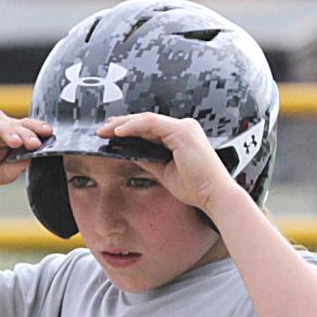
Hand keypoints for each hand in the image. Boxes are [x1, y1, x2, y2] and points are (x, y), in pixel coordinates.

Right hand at [0, 108, 51, 189]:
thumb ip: (14, 169)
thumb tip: (29, 160)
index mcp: (9, 134)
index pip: (26, 129)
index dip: (37, 131)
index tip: (49, 137)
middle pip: (14, 124)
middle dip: (25, 133)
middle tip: (34, 143)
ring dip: (5, 129)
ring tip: (14, 140)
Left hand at [97, 113, 237, 211]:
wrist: (214, 196)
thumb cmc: (195, 188)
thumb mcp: (164, 172)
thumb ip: (149, 160)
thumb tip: (130, 153)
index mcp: (182, 136)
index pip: (150, 128)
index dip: (129, 129)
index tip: (111, 134)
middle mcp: (184, 127)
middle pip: (146, 121)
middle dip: (122, 124)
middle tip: (102, 129)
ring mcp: (183, 127)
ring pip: (146, 119)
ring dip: (123, 124)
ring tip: (104, 130)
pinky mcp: (181, 132)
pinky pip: (151, 124)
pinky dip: (133, 127)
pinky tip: (118, 132)